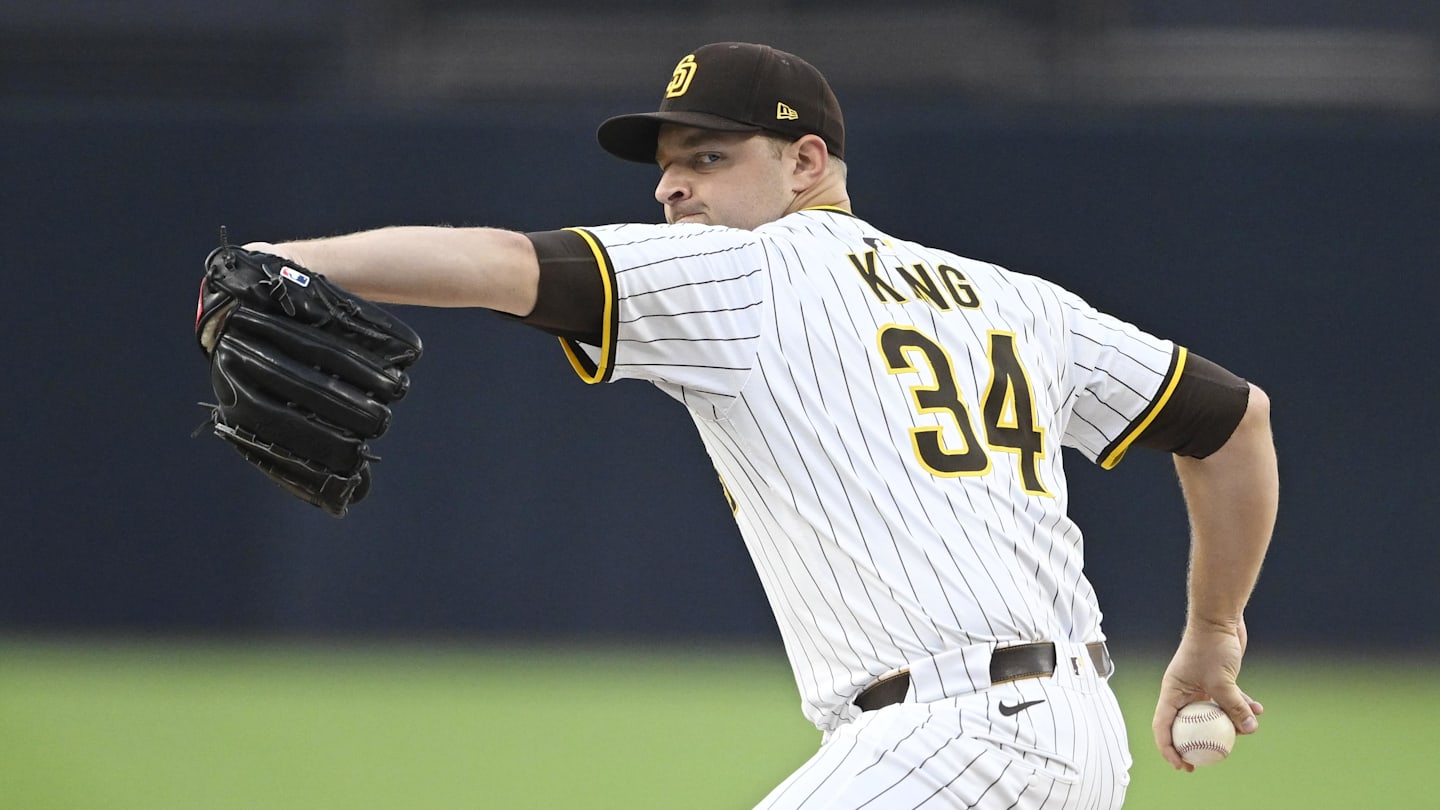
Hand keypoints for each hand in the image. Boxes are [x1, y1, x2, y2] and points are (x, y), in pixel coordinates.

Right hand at [1151, 617, 1263, 770]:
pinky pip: (1227, 700)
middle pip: (1186, 725)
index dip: (1169, 749)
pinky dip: (1241, 706)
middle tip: (1207, 762)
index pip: (1163, 726)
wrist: (1219, 619)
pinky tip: (1258, 709)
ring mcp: (1199, 687)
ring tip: (1245, 730)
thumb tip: (1249, 730)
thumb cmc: (1211, 647)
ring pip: (1210, 715)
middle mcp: (1183, 692)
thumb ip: (1234, 707)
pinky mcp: (1216, 680)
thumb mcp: (1223, 681)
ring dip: (1228, 724)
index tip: (1183, 765)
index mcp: (1172, 692)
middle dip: (1197, 745)